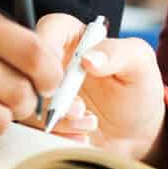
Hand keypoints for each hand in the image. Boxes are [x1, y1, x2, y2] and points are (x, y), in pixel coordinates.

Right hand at [34, 12, 166, 162]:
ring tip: (89, 123)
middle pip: (29, 68)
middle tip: (80, 109)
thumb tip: (89, 58)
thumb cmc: (138, 89)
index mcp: (71, 36)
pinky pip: (32, 129)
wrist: (137, 134)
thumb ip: (118, 53)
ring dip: (58, 119)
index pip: (48, 30)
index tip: (63, 79)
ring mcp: (42, 92)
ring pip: (28, 101)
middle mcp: (50, 61)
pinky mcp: (41, 120)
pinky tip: (81, 138)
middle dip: (52, 94)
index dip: (50, 53)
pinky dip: (57, 137)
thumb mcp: (139, 64)